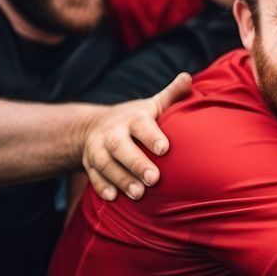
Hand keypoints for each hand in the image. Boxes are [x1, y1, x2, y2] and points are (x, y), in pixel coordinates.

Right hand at [77, 73, 191, 200]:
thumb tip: (186, 78)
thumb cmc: (135, 118)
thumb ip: (170, 94)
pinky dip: (102, 187)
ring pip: (106, 164)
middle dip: (136, 163)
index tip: (164, 148)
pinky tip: (114, 197)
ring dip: (121, 179)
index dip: (151, 136)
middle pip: (120, 147)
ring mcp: (98, 149)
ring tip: (138, 194)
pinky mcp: (89, 164)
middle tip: (154, 179)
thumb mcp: (152, 104)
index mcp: (132, 118)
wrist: (93, 126)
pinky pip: (93, 176)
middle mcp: (112, 133)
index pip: (141, 125)